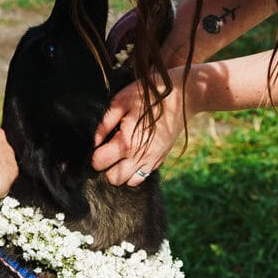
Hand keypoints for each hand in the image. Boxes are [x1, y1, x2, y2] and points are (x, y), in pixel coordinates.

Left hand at [92, 71, 186, 185]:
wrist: (183, 95)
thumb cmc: (150, 95)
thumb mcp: (121, 101)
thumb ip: (105, 123)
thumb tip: (95, 141)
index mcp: (126, 143)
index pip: (99, 163)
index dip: (94, 155)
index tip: (98, 145)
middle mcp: (139, 157)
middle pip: (113, 179)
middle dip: (107, 167)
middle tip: (108, 151)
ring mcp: (152, 160)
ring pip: (130, 182)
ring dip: (122, 172)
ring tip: (121, 155)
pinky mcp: (161, 158)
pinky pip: (144, 175)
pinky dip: (136, 170)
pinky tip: (135, 154)